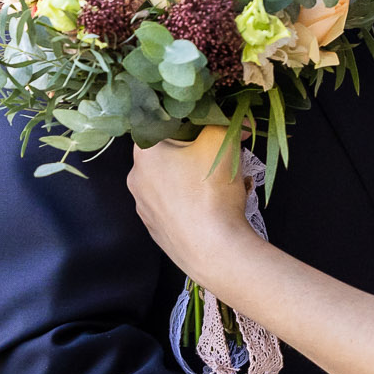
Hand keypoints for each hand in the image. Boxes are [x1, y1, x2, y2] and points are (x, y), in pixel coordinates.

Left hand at [125, 126, 251, 274]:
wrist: (214, 252)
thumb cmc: (211, 192)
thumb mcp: (221, 142)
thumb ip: (224, 122)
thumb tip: (237, 123)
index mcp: (144, 152)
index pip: (162, 121)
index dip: (191, 121)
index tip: (213, 127)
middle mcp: (136, 178)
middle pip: (168, 152)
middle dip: (195, 150)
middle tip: (222, 155)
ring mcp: (143, 207)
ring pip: (171, 179)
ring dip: (194, 176)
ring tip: (222, 184)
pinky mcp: (156, 229)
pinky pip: (173, 205)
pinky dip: (191, 201)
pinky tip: (213, 208)